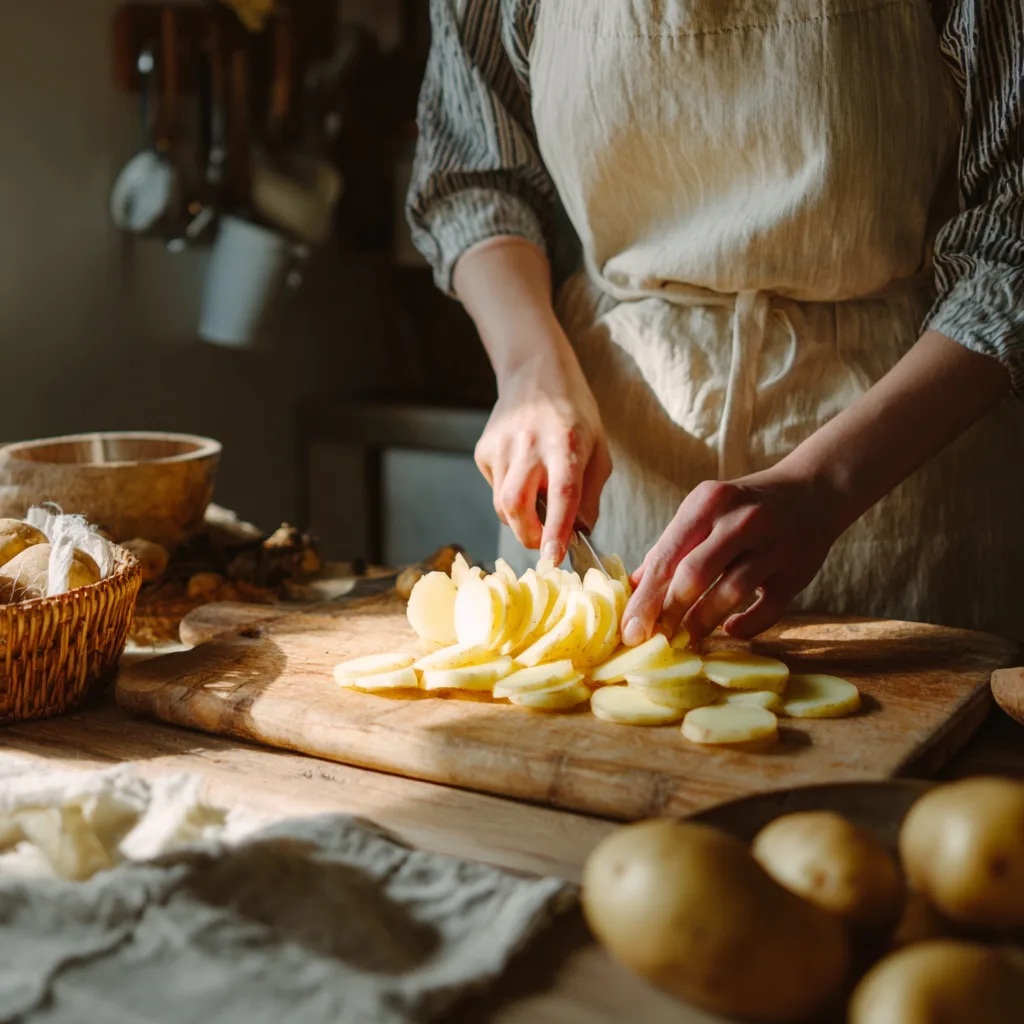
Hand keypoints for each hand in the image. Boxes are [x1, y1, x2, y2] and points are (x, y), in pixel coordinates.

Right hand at [475, 338, 611, 564]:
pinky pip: (494, 489)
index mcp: (566, 443)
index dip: (556, 529)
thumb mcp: (599, 451)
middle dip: (528, 535)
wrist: (536, 374)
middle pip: (516, 505)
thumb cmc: (575, 415)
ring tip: (537, 498)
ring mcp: (501, 446)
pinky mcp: (484, 450)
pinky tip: (523, 472)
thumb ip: (590, 495)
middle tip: (544, 542)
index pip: (561, 494)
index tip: (553, 556)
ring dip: (520, 517)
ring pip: (502, 504)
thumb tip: (579, 533)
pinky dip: (510, 494)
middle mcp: (529, 444)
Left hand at [622, 470, 845, 643]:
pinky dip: (747, 626)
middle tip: (652, 640)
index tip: (629, 630)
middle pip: (694, 575)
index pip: (667, 556)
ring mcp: (773, 546)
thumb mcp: (704, 512)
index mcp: (708, 502)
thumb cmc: (743, 507)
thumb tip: (633, 587)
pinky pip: (768, 610)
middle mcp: (740, 520)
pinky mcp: (798, 572)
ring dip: (702, 622)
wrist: (812, 491)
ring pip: (730, 593)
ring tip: (685, 640)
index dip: (645, 598)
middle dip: (668, 613)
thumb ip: (670, 547)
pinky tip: (730, 630)